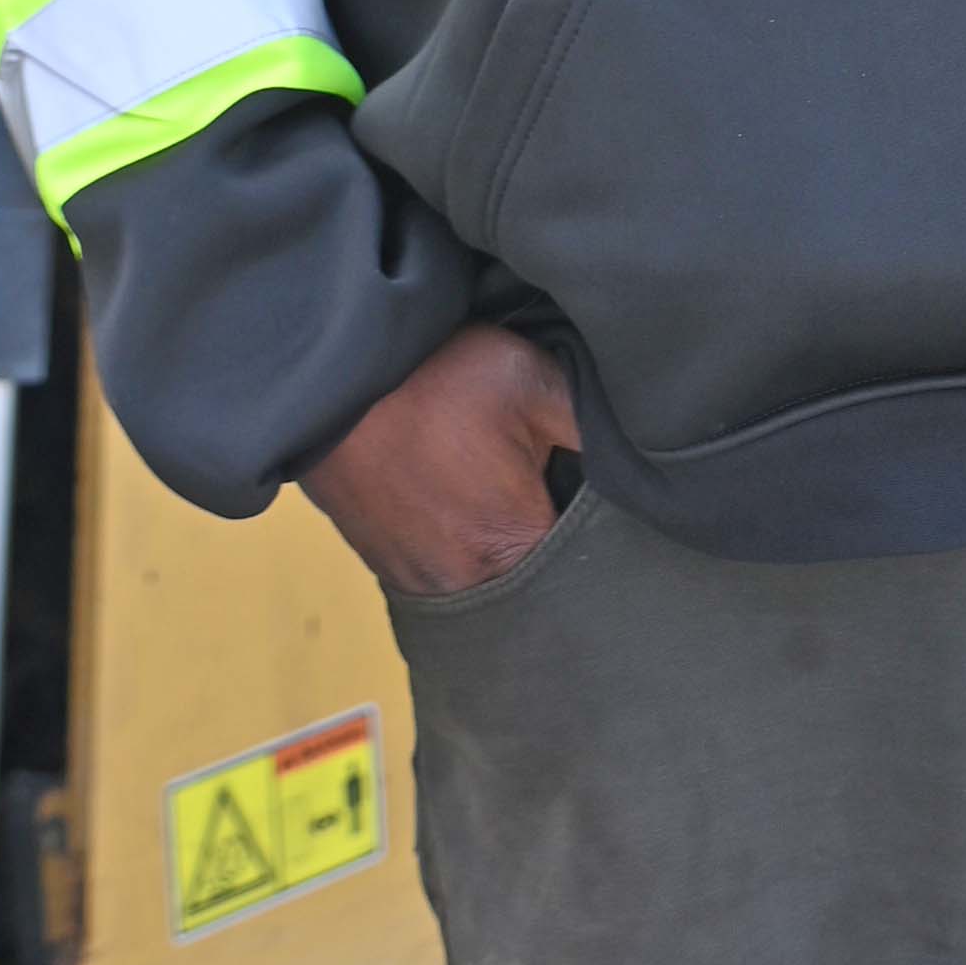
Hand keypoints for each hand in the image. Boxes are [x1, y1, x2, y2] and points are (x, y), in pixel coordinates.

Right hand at [302, 323, 580, 602]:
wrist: (329, 380)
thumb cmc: (434, 378)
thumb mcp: (532, 380)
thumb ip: (593, 427)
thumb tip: (636, 464)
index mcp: (512, 547)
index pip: (583, 569)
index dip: (599, 535)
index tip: (600, 499)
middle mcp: (464, 584)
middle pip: (535, 585)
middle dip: (555, 551)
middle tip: (558, 496)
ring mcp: (418, 581)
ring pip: (489, 584)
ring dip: (505, 552)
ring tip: (509, 499)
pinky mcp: (388, 566)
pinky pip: (446, 572)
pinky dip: (464, 549)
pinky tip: (469, 506)